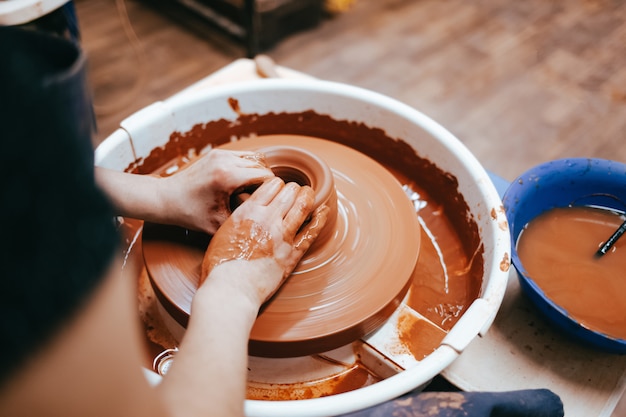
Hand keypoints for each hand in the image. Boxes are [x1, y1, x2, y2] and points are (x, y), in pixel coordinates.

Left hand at [160, 149, 274, 233]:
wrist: (166, 198)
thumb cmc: (190, 214)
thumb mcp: (219, 225)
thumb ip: (244, 219)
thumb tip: (267, 220)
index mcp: (228, 177)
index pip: (265, 176)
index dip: (273, 189)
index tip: (271, 201)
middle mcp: (226, 161)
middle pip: (262, 165)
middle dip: (267, 181)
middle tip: (265, 197)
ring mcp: (221, 154)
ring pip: (255, 157)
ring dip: (259, 172)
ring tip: (255, 190)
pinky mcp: (217, 153)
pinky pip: (244, 155)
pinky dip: (249, 167)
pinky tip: (244, 183)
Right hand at [200, 177, 329, 305]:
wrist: (230, 289)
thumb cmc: (220, 265)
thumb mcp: (223, 232)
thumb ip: (240, 219)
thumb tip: (248, 214)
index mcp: (249, 211)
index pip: (271, 185)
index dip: (277, 184)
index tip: (279, 187)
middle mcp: (268, 219)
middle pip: (289, 193)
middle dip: (293, 189)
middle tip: (295, 190)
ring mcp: (283, 236)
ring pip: (303, 206)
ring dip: (307, 197)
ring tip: (309, 194)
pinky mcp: (293, 254)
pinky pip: (312, 231)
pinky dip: (320, 218)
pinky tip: (324, 211)